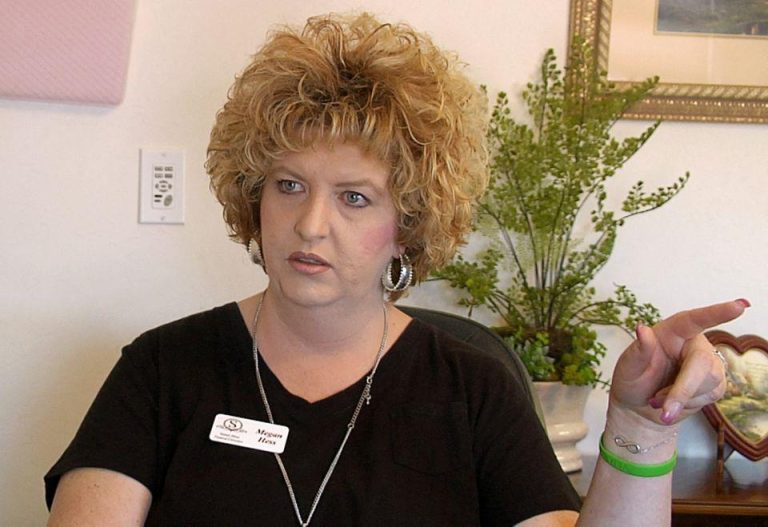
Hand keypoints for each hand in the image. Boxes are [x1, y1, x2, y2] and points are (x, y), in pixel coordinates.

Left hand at [609, 299, 749, 426]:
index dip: (717, 313)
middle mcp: (693, 344)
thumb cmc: (632, 379)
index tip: (739, 306)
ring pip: (709, 382)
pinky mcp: (715, 384)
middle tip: (664, 411)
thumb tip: (642, 329)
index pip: (695, 320)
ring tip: (658, 398)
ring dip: (680, 397)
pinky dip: (686, 404)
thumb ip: (638, 350)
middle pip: (703, 362)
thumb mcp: (628, 366)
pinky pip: (709, 396)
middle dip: (683, 388)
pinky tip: (673, 402)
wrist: (638, 406)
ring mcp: (708, 364)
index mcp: (672, 331)